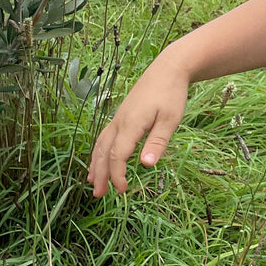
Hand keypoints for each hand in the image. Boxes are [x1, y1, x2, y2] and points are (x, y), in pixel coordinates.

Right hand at [88, 58, 189, 195]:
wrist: (167, 69)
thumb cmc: (171, 94)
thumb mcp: (171, 119)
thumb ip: (158, 141)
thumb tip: (146, 164)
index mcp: (131, 124)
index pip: (118, 155)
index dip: (117, 175)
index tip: (123, 191)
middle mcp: (119, 122)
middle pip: (103, 152)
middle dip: (101, 175)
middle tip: (99, 196)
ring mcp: (118, 118)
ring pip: (100, 144)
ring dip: (96, 164)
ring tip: (93, 182)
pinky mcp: (121, 116)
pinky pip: (105, 137)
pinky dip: (99, 151)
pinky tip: (100, 160)